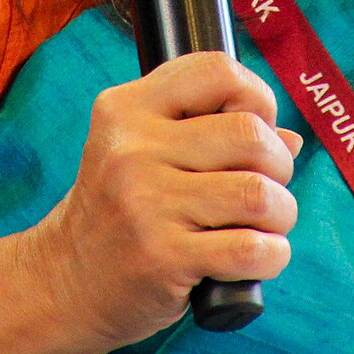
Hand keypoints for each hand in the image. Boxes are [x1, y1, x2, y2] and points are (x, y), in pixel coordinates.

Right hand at [25, 51, 302, 353]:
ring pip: (258, 193)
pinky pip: (252, 249)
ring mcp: (146, 203)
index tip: (256, 129)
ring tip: (263, 225)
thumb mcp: (142, 154)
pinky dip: (272, 255)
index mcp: (128, 108)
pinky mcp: (162, 257)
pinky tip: (256, 258)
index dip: (256, 96)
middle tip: (263, 187)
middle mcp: (133, 149)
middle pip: (251, 134)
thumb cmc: (118, 212)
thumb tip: (290, 138)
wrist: (63, 283)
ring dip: (280, 214)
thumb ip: (209, 132)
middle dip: (278, 164)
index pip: (218, 71)